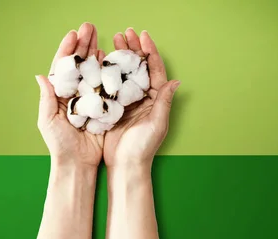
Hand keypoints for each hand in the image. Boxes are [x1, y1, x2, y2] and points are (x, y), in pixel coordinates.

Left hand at [36, 23, 106, 167]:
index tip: (73, 34)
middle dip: (84, 44)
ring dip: (96, 53)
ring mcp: (89, 98)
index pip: (63, 67)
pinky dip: (108, 71)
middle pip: (79, 64)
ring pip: (93, 71)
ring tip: (100, 36)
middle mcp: (74, 93)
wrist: (78, 163)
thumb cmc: (59, 145)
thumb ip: (47, 99)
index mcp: (59, 95)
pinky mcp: (103, 106)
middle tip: (90, 27)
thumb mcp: (48, 121)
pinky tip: (110, 59)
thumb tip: (41, 76)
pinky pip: (106, 85)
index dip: (68, 50)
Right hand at [103, 28, 180, 167]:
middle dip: (133, 49)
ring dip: (121, 56)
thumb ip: (164, 101)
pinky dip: (108, 71)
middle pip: (139, 67)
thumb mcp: (157, 123)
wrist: (125, 165)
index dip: (149, 51)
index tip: (143, 36)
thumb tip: (175, 81)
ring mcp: (128, 101)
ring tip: (114, 40)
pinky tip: (102, 60)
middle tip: (125, 32)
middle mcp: (143, 97)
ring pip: (125, 73)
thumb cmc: (143, 147)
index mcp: (156, 99)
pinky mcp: (114, 107)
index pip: (154, 70)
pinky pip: (112, 85)